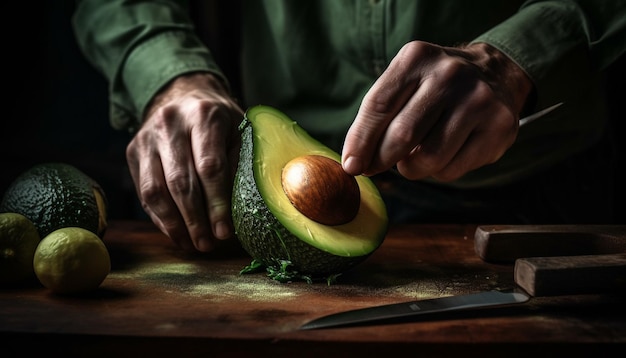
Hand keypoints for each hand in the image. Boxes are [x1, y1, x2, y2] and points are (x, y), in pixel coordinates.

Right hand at [126, 73, 242, 251]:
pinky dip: (160, 218)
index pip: (209, 167)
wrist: (183, 95)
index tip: (224, 231)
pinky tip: (177, 233)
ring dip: (174, 224)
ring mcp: (146, 137)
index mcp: (203, 115)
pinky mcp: (132, 151)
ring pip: (155, 190)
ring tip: (192, 244)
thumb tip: (240, 209)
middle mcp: (169, 123)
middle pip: (180, 182)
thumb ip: (240, 164)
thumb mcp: (240, 132)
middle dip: (195, 220)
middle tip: (208, 245)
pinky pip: (143, 192)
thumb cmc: (220, 121)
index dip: (216, 204)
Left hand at [342, 41, 532, 180]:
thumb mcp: (405, 82)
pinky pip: (452, 170)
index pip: (379, 106)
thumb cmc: (435, 87)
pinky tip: (443, 154)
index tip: (350, 166)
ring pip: (428, 158)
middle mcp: (449, 75)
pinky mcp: (498, 127)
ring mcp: (478, 100)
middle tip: (375, 167)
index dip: (360, 141)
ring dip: (411, 168)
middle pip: (402, 134)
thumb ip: (377, 115)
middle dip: (381, 159)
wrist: (496, 74)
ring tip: (413, 158)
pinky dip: (438, 171)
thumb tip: (353, 162)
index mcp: (417, 58)